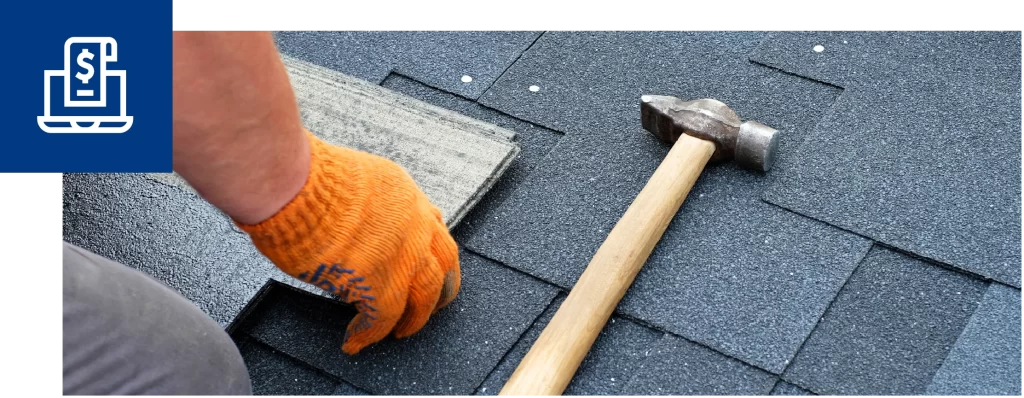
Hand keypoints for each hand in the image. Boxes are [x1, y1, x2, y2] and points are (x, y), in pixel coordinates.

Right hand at [237, 130, 460, 353]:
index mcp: (406, 195)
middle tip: (432, 307)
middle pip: (444, 264)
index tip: (429, 265)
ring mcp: (403, 255)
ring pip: (424, 297)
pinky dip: (368, 334)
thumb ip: (364, 203)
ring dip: (413, 319)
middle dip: (440, 290)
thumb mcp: (352, 178)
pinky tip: (354, 341)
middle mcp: (415, 224)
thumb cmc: (305, 178)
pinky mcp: (380, 283)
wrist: (294, 185)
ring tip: (401, 333)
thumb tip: (349, 223)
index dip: (431, 251)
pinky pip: (382, 319)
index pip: (434, 227)